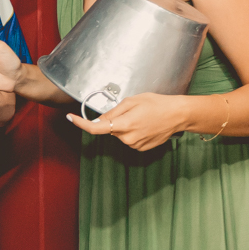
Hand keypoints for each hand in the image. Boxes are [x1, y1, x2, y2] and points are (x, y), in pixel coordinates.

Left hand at [66, 93, 185, 150]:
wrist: (178, 115)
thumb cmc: (157, 104)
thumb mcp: (131, 101)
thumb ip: (112, 112)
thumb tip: (98, 120)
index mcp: (124, 124)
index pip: (95, 128)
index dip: (80, 123)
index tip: (70, 117)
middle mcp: (128, 138)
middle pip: (109, 129)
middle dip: (113, 120)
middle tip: (130, 111)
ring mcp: (135, 145)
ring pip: (119, 134)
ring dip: (124, 126)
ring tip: (141, 117)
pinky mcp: (141, 148)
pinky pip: (128, 139)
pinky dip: (132, 132)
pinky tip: (144, 125)